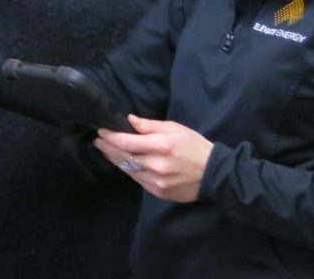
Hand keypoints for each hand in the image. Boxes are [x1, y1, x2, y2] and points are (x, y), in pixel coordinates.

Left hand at [94, 114, 212, 202]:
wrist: (214, 174)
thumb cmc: (194, 146)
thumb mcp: (175, 128)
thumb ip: (150, 125)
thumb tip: (129, 120)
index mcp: (161, 146)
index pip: (126, 142)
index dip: (110, 137)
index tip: (101, 131)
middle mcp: (156, 165)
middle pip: (123, 157)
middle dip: (107, 148)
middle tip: (98, 141)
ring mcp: (157, 181)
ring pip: (128, 169)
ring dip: (116, 159)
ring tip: (107, 150)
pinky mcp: (158, 192)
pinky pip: (137, 180)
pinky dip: (129, 170)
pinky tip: (124, 162)